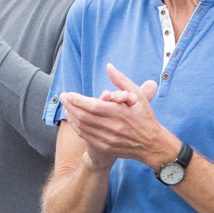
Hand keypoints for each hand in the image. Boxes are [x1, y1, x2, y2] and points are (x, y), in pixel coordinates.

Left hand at [55, 64, 177, 170]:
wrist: (150, 144)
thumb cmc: (144, 116)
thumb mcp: (137, 95)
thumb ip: (121, 81)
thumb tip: (109, 66)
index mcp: (120, 113)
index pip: (93, 106)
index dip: (77, 100)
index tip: (68, 94)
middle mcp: (113, 126)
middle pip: (84, 116)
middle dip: (70, 106)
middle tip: (62, 97)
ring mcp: (108, 138)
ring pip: (82, 126)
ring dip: (71, 115)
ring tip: (65, 106)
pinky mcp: (105, 146)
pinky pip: (85, 136)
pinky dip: (76, 126)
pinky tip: (73, 118)